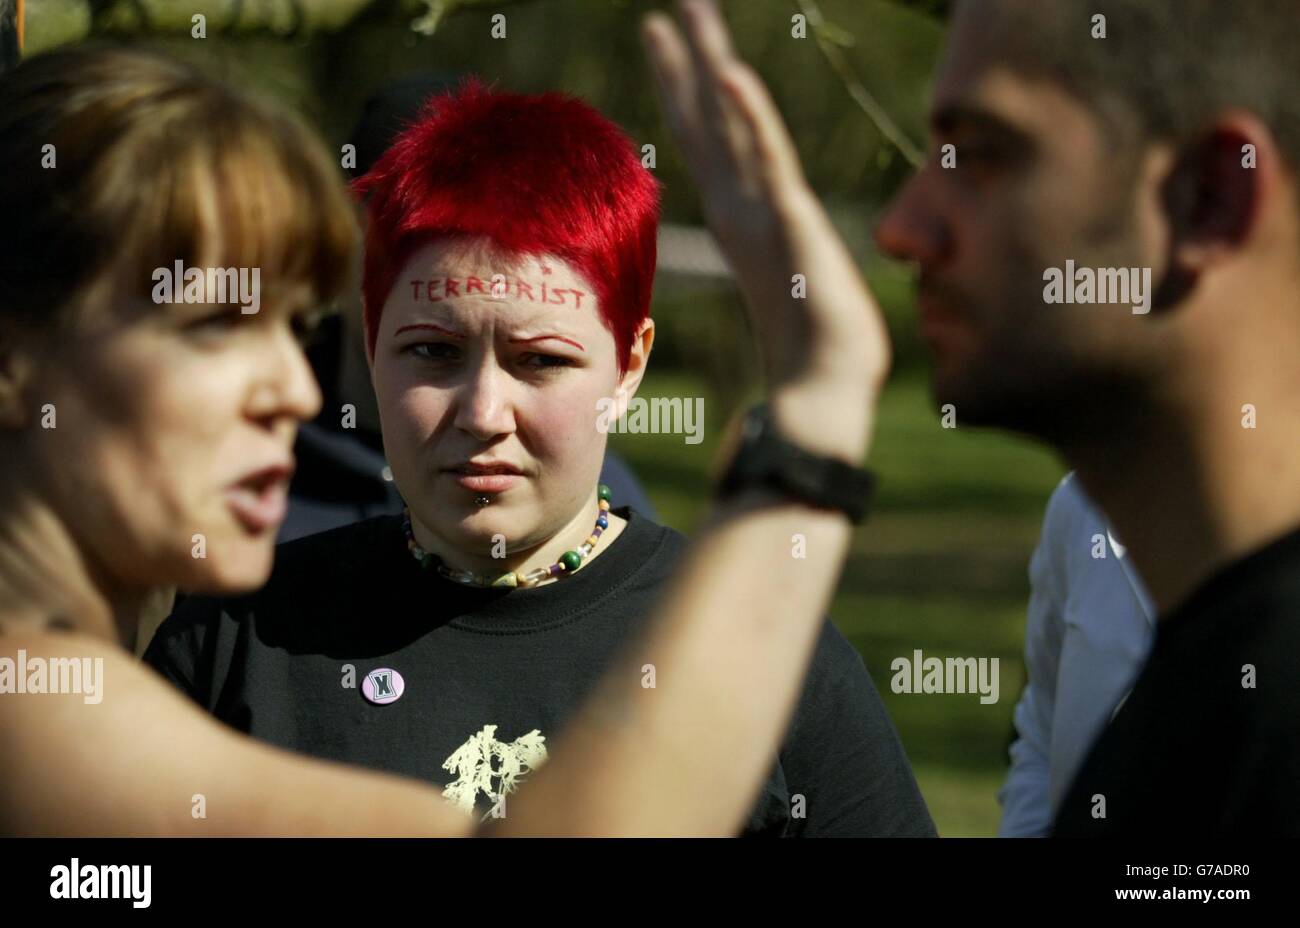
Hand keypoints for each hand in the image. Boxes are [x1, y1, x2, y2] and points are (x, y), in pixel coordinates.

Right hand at [641, 0, 890, 417]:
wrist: (822, 391)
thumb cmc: (821, 353)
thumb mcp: (804, 287)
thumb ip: (790, 265)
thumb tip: (788, 272)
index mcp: (747, 221)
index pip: (713, 142)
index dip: (689, 92)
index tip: (669, 44)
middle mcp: (743, 211)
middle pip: (707, 123)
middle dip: (686, 65)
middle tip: (663, 15)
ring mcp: (761, 214)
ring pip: (729, 126)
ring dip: (708, 65)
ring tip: (684, 13)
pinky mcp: (789, 223)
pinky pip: (767, 159)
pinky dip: (749, 116)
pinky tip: (731, 74)